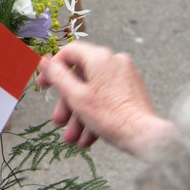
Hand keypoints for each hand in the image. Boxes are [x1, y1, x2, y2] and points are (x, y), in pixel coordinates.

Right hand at [36, 42, 173, 154]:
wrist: (145, 136)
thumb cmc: (112, 117)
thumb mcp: (76, 97)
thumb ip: (57, 76)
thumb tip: (45, 62)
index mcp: (100, 58)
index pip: (69, 52)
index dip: (52, 68)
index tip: (44, 83)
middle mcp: (114, 61)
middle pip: (81, 76)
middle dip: (67, 102)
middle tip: (59, 119)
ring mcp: (125, 75)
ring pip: (93, 91)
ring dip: (80, 114)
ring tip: (73, 136)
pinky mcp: (132, 90)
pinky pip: (107, 97)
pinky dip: (96, 114)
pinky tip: (89, 136)